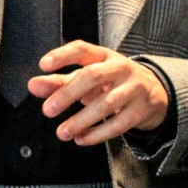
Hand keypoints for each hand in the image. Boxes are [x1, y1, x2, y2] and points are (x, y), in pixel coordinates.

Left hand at [27, 40, 168, 145]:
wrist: (153, 91)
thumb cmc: (111, 81)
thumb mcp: (88, 76)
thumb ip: (59, 81)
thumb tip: (33, 86)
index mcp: (103, 55)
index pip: (82, 49)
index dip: (63, 55)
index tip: (43, 65)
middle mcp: (119, 67)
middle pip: (93, 76)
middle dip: (68, 93)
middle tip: (47, 110)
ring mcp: (133, 87)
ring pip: (106, 103)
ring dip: (81, 120)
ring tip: (62, 132)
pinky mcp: (141, 109)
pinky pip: (119, 124)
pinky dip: (98, 134)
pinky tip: (81, 138)